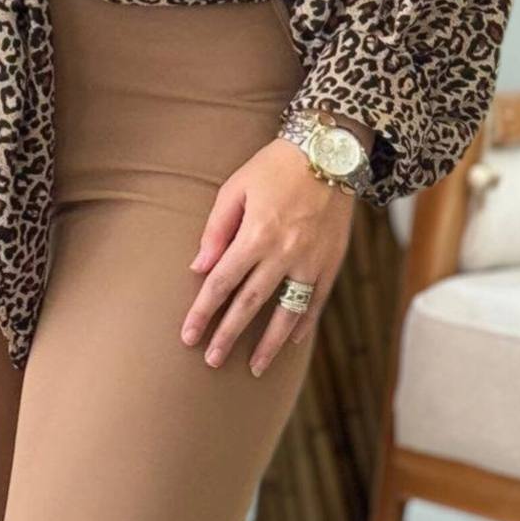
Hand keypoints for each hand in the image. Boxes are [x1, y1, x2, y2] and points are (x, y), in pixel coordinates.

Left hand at [180, 137, 355, 374]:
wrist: (329, 152)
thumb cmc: (275, 166)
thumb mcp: (236, 187)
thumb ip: (216, 228)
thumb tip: (200, 267)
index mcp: (255, 235)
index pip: (221, 283)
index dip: (203, 312)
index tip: (188, 336)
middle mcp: (283, 254)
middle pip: (249, 305)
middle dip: (228, 335)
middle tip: (212, 360)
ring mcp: (310, 261)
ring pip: (286, 312)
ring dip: (268, 344)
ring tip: (254, 368)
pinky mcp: (331, 262)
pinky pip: (316, 301)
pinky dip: (303, 324)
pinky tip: (290, 342)